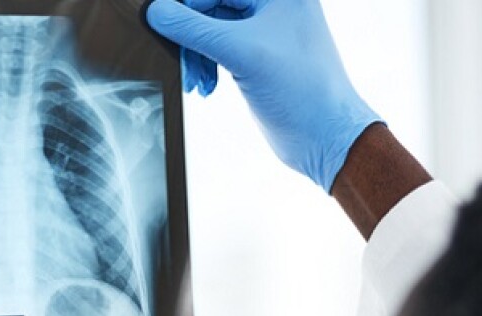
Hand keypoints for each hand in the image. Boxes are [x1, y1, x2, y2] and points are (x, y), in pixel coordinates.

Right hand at [147, 0, 382, 190]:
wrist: (325, 137)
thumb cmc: (301, 91)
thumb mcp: (240, 52)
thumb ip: (194, 29)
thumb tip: (156, 12)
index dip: (187, 7)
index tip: (161, 24)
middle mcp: (275, 6)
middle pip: (213, 6)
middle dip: (193, 36)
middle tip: (181, 62)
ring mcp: (266, 33)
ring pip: (214, 30)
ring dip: (197, 55)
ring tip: (195, 82)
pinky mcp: (258, 58)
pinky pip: (221, 50)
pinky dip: (208, 67)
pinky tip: (205, 88)